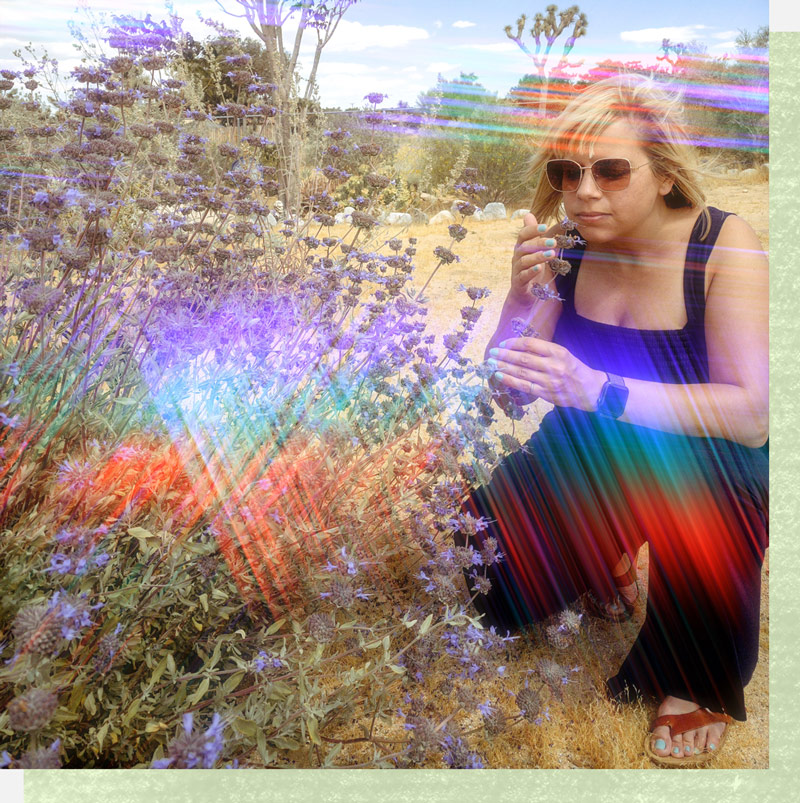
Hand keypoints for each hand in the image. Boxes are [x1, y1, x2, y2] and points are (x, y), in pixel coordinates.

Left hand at [488, 336, 605, 411]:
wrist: (591, 390)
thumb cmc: (574, 369)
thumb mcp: (563, 354)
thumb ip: (544, 350)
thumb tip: (519, 346)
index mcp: (558, 352)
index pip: (530, 345)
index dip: (514, 343)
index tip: (503, 343)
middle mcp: (554, 366)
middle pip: (523, 359)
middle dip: (504, 355)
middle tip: (492, 353)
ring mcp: (549, 381)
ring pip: (521, 373)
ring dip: (503, 368)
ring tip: (491, 364)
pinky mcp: (546, 394)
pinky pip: (524, 387)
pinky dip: (510, 381)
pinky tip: (500, 376)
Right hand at [509, 213, 557, 305]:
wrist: (525, 293)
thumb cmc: (532, 269)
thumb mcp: (535, 251)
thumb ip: (535, 235)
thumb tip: (529, 214)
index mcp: (521, 247)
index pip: (523, 234)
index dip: (532, 229)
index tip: (545, 226)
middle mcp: (517, 257)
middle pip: (525, 246)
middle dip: (539, 243)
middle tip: (553, 242)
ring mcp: (517, 270)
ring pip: (524, 261)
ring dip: (537, 257)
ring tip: (551, 255)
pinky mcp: (519, 283)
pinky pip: (523, 276)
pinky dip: (531, 272)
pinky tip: (539, 268)